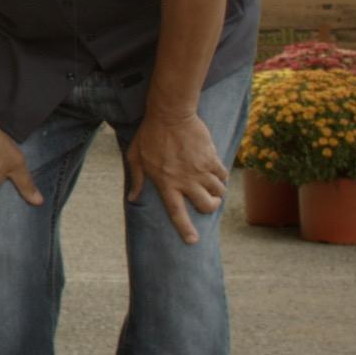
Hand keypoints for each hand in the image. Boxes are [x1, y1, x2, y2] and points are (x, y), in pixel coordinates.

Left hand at [124, 109, 227, 245]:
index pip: (176, 212)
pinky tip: (217, 172)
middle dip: (211, 207)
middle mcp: (185, 181)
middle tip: (211, 202)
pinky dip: (222, 176)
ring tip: (213, 187)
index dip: (185, 229)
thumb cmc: (150, 134)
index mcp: (166, 183)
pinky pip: (223, 174)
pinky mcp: (211, 158)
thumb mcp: (135, 157)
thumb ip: (136, 179)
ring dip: (218, 192)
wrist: (170, 113)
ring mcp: (199, 170)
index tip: (193, 241)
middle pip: (206, 205)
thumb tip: (132, 198)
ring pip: (218, 191)